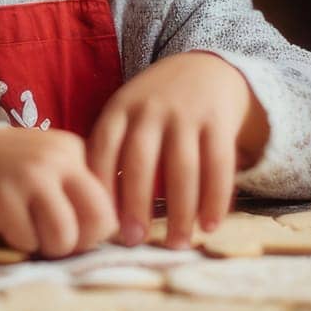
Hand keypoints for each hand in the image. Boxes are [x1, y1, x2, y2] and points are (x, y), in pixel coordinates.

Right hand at [0, 128, 117, 257]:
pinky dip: (18, 241)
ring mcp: (28, 178)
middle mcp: (55, 160)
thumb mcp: (50, 165)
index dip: (95, 228)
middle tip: (60, 241)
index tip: (76, 229)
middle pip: (97, 221)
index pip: (108, 203)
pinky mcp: (3, 198)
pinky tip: (6, 224)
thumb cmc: (10, 170)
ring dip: (49, 246)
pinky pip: (27, 241)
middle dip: (81, 241)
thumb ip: (79, 189)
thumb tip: (114, 233)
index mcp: (73, 150)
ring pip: (64, 237)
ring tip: (32, 234)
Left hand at [87, 51, 268, 248]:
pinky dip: (215, 199)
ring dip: (180, 211)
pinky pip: (218, 166)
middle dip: (136, 205)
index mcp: (119, 109)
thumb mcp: (125, 113)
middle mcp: (150, 110)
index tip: (101, 222)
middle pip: (140, 162)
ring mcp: (186, 114)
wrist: (205, 67)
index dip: (101, 187)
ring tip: (177, 243)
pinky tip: (209, 226)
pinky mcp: (218, 121)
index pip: (103, 150)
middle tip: (133, 240)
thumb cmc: (154, 105)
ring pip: (182, 169)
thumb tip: (92, 204)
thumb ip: (110, 148)